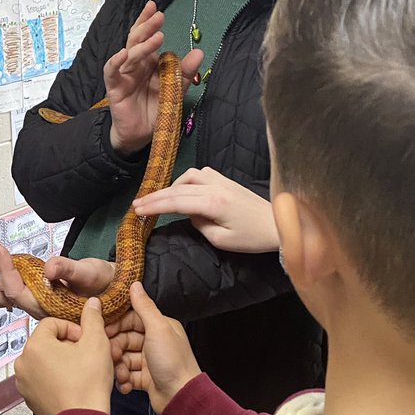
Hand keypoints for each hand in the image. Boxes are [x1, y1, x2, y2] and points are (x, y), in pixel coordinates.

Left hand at [0, 235, 114, 319]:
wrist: (120, 302)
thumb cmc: (106, 288)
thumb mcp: (91, 275)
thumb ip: (69, 271)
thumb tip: (48, 268)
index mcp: (47, 305)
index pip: (16, 289)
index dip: (4, 266)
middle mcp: (38, 308)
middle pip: (4, 292)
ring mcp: (37, 307)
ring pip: (5, 296)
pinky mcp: (40, 302)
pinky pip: (13, 301)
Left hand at [14, 298, 113, 414]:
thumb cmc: (88, 384)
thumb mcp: (97, 343)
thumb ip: (92, 318)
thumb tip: (91, 303)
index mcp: (35, 345)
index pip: (52, 324)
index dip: (72, 329)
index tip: (85, 341)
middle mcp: (23, 362)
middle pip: (46, 342)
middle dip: (67, 345)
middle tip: (85, 356)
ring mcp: (23, 382)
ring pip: (44, 361)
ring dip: (61, 361)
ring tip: (79, 371)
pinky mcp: (28, 397)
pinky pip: (41, 379)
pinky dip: (54, 378)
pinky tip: (71, 385)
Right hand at [104, 1, 202, 154]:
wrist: (140, 135)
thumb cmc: (155, 110)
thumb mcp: (175, 89)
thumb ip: (184, 72)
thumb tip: (199, 52)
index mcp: (148, 61)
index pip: (147, 36)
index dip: (148, 22)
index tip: (156, 8)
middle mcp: (135, 64)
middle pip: (137, 40)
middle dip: (147, 27)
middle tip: (158, 16)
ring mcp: (124, 74)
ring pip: (129, 54)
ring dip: (142, 44)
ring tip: (157, 37)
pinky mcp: (115, 87)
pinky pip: (112, 71)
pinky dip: (116, 62)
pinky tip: (123, 54)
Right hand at [107, 282, 200, 414]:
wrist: (180, 397)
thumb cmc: (173, 362)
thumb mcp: (158, 329)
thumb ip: (144, 307)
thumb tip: (135, 284)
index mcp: (160, 327)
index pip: (132, 319)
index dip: (117, 324)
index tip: (104, 330)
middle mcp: (154, 342)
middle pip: (125, 339)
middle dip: (115, 348)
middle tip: (111, 356)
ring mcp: (149, 361)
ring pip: (124, 358)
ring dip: (119, 367)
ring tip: (121, 375)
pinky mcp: (145, 378)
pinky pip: (127, 375)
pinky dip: (124, 380)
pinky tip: (125, 385)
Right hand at [133, 167, 278, 252]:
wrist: (277, 224)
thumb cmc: (251, 238)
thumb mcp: (220, 240)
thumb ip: (199, 225)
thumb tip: (189, 214)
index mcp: (212, 203)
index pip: (175, 202)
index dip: (153, 206)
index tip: (137, 211)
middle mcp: (214, 187)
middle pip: (177, 188)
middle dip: (155, 197)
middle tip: (137, 205)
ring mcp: (221, 180)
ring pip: (188, 176)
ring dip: (172, 187)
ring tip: (162, 200)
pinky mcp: (226, 180)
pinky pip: (201, 174)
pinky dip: (188, 180)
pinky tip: (185, 190)